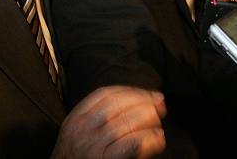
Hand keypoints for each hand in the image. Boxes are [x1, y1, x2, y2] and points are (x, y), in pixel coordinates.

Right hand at [52, 86, 166, 158]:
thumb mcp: (77, 133)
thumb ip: (96, 117)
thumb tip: (133, 103)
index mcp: (76, 118)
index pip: (105, 94)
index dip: (130, 91)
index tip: (147, 93)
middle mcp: (82, 129)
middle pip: (118, 105)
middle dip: (143, 101)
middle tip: (160, 104)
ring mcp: (92, 146)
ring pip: (126, 122)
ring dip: (148, 119)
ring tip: (159, 123)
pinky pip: (131, 145)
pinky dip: (148, 139)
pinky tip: (157, 138)